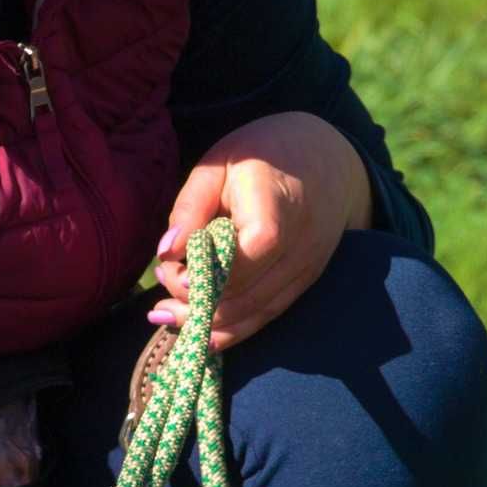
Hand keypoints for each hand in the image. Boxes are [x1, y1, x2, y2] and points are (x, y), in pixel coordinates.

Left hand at [149, 111, 373, 351]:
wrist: (326, 158)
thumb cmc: (262, 155)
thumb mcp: (217, 166)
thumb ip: (190, 208)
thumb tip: (167, 251)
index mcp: (277, 204)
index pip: (247, 254)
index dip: (205, 272)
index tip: (168, 269)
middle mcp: (300, 241)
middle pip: (245, 292)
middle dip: (195, 301)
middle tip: (160, 292)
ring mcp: (307, 265)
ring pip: (254, 312)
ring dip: (207, 323)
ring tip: (167, 314)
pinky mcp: (306, 280)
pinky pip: (268, 315)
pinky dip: (232, 329)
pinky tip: (201, 330)